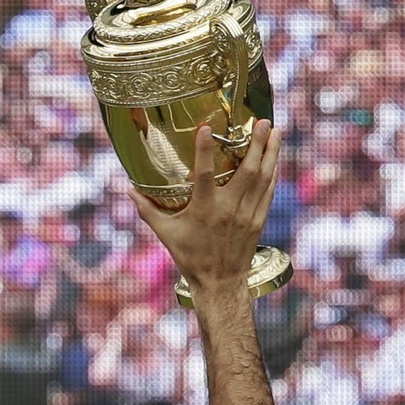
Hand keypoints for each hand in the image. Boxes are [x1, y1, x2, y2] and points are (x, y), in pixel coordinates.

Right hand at [129, 121, 279, 302]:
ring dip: (271, 153)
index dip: (205, 150)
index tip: (207, 127)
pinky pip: (268, 192)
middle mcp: (229, 209)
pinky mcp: (258, 221)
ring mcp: (247, 215)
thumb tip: (128, 190)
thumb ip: (147, 210)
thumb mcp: (165, 234)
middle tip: (262, 120)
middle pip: (248, 171)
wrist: (219, 283)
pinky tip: (274, 158)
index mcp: (205, 210)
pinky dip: (272, 173)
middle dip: (257, 144)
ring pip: (264, 178)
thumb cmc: (190, 257)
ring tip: (276, 131)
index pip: (205, 174)